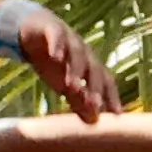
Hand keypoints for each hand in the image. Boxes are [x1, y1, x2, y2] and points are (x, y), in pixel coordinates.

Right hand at [0, 0, 118, 121]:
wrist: (34, 29)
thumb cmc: (54, 61)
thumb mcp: (64, 83)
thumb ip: (78, 100)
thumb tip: (93, 122)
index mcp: (91, 66)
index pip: (106, 82)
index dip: (112, 97)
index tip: (116, 115)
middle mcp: (84, 53)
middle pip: (94, 69)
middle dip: (94, 87)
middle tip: (93, 104)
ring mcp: (69, 40)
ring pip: (76, 54)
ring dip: (75, 69)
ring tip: (71, 84)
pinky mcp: (52, 29)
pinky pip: (56, 37)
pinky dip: (56, 46)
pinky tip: (55, 56)